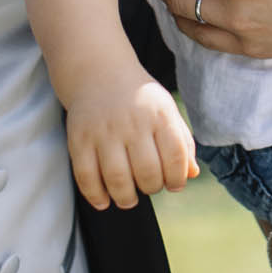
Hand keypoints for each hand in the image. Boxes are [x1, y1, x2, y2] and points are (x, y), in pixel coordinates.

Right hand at [64, 74, 197, 209]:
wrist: (99, 72)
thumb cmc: (140, 99)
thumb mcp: (168, 111)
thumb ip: (183, 143)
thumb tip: (192, 174)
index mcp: (159, 114)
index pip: (175, 157)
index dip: (177, 179)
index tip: (173, 184)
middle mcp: (132, 122)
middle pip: (147, 172)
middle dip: (151, 188)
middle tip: (149, 186)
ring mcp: (104, 130)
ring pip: (117, 179)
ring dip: (126, 198)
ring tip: (128, 198)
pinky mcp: (79, 138)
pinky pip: (86, 176)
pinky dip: (95, 195)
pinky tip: (103, 200)